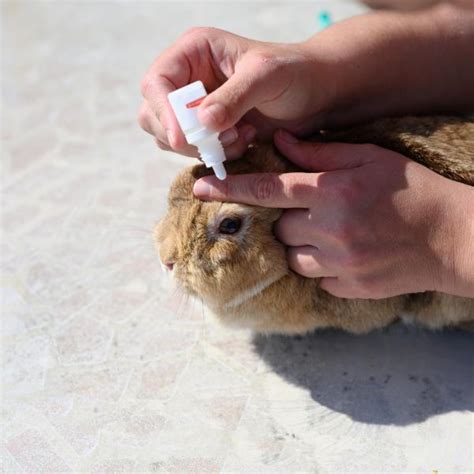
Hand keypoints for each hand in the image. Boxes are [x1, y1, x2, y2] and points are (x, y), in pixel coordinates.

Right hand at [138, 27, 330, 158]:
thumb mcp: (266, 77)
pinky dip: (215, 154)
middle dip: (184, 134)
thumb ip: (234, 97)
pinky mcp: (207, 130)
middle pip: (154, 114)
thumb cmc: (294, 74)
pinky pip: (194, 150)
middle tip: (221, 139)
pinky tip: (244, 141)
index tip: (182, 138)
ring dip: (202, 146)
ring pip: (171, 137)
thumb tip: (202, 121)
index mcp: (195, 52)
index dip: (163, 112)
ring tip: (240, 137)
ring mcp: (195, 107)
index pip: (156, 82)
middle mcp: (188, 79)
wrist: (314, 95)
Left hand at [193, 130, 473, 298]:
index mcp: (330, 191)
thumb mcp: (368, 157)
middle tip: (318, 210)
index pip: (267, 188)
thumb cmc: (410, 189)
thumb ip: (319, 152)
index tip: (200, 188)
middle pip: (279, 226)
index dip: (230, 187)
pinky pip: (315, 277)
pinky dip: (322, 265)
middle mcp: (328, 227)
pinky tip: (348, 252)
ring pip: (292, 255)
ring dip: (302, 243)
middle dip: (290, 218)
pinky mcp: (347, 287)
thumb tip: (279, 143)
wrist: (451, 236)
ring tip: (334, 232)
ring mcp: (338, 262)